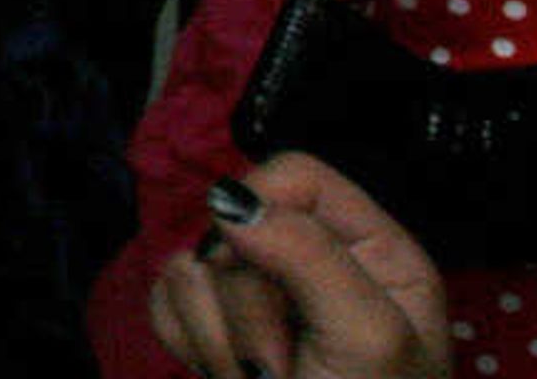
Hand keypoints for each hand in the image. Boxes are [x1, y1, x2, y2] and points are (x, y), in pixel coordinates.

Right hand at [148, 155, 449, 378]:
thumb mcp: (366, 341)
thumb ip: (310, 258)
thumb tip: (231, 201)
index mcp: (373, 254)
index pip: (295, 178)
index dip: (268, 212)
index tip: (265, 268)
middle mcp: (314, 265)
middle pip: (234, 228)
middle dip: (246, 306)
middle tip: (280, 369)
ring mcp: (257, 298)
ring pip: (189, 265)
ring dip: (218, 338)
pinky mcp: (210, 329)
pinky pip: (163, 300)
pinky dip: (187, 343)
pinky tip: (227, 377)